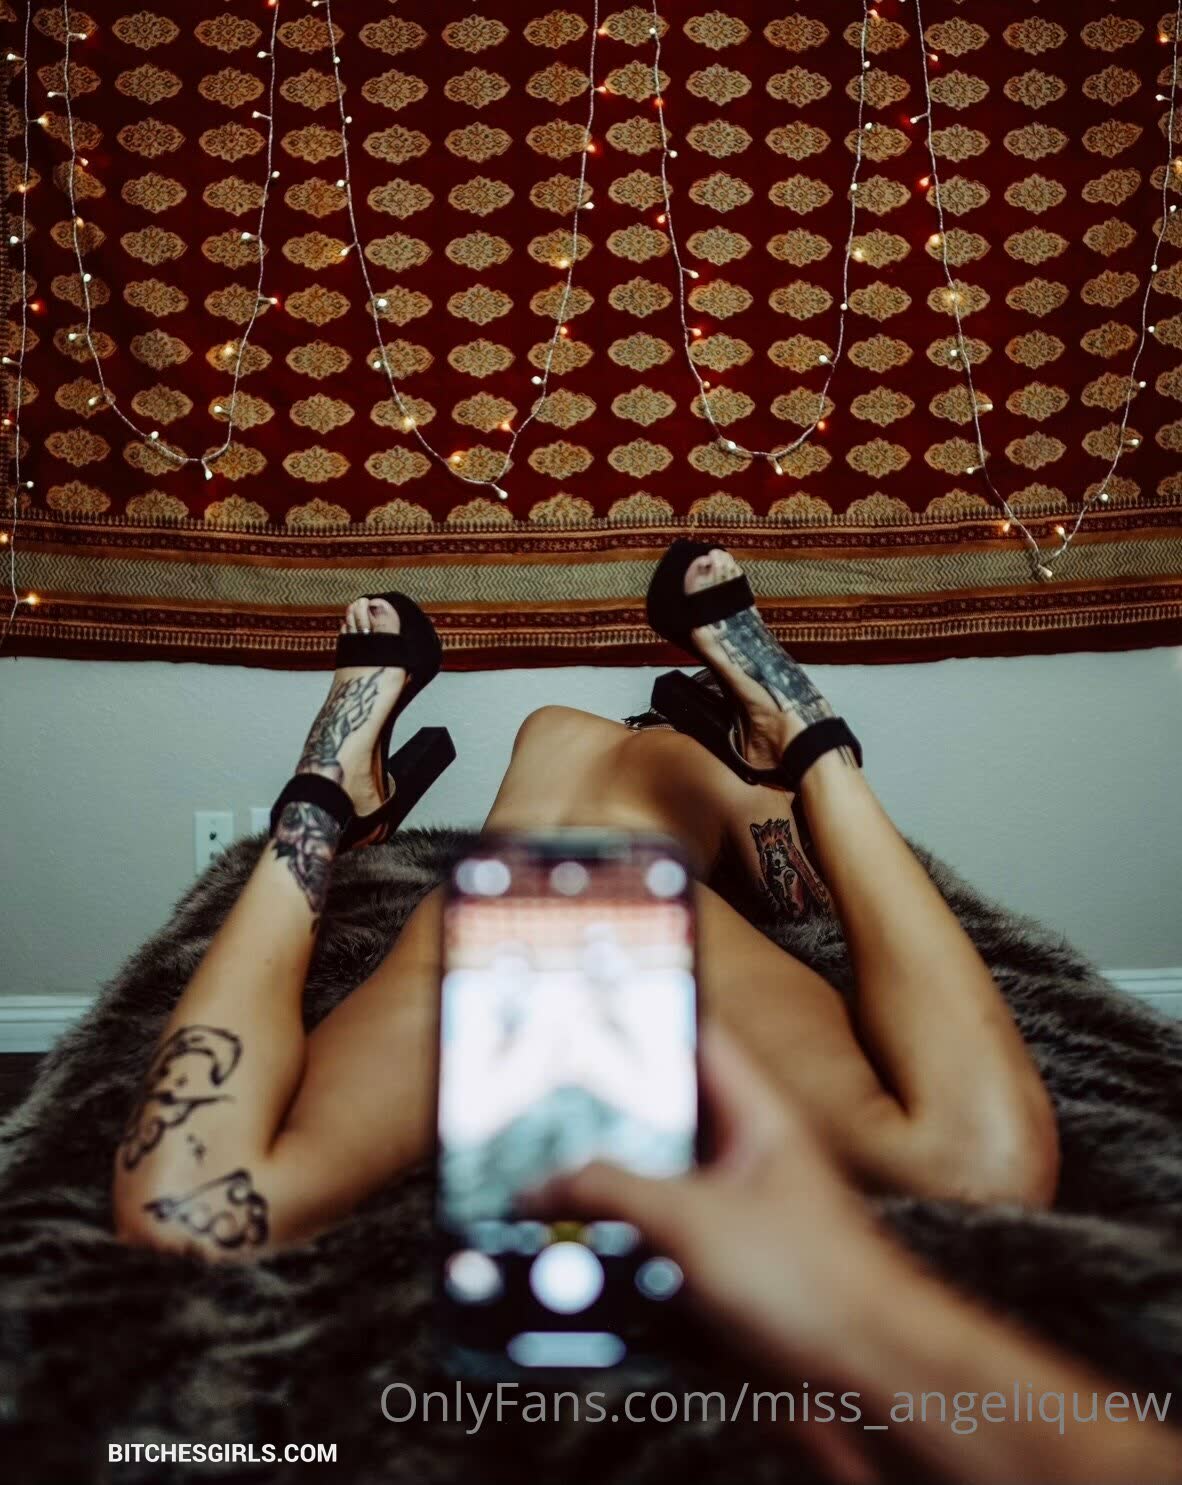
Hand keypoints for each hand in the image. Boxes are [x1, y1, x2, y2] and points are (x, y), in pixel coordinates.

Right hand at [527, 1020, 903, 1377]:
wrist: (870, 1385)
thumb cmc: (814, 1282)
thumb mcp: (692, 1219)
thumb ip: (611, 1191)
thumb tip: (544, 1184)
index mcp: (756, 1118)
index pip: (694, 1041)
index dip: (641, 1021)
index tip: (582, 1014)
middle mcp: (744, 1163)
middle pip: (661, 1125)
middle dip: (600, 1122)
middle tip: (535, 1111)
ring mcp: (733, 1224)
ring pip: (651, 1195)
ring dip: (602, 1201)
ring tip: (537, 1189)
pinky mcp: (722, 1284)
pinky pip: (654, 1259)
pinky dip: (615, 1261)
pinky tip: (570, 1263)